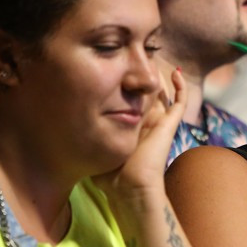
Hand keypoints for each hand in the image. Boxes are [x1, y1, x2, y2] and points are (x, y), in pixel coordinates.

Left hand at [94, 67, 184, 198]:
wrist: (130, 186)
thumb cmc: (110, 174)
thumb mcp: (94, 148)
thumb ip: (86, 137)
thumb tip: (65, 127)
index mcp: (131, 127)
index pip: (131, 101)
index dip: (127, 87)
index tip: (117, 72)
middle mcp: (146, 122)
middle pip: (148, 94)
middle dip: (143, 78)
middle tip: (137, 61)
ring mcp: (160, 122)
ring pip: (164, 93)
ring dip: (161, 77)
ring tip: (155, 60)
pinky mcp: (170, 124)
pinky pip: (181, 101)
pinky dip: (182, 86)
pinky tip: (177, 73)